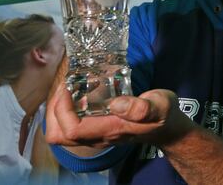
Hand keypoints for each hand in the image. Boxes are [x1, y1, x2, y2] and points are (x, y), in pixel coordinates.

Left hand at [45, 85, 190, 148]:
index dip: (61, 109)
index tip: (68, 86)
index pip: (71, 129)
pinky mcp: (98, 131)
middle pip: (58, 135)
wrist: (169, 129)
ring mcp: (97, 136)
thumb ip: (141, 107)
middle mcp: (99, 137)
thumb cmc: (164, 115)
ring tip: (67, 90)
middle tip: (63, 87)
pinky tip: (77, 95)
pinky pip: (71, 127)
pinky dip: (66, 113)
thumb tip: (117, 104)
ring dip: (57, 112)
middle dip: (53, 111)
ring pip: (61, 134)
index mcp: (110, 130)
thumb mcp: (160, 106)